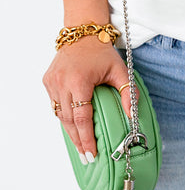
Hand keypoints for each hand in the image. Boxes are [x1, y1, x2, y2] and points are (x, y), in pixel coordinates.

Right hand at [43, 37, 130, 161]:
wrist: (83, 32)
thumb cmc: (102, 52)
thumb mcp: (120, 70)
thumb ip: (128, 92)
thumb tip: (133, 116)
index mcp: (79, 81)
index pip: (82, 118)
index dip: (86, 138)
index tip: (91, 153)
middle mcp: (62, 83)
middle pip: (68, 121)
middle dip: (78, 140)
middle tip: (86, 157)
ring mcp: (52, 82)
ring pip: (59, 115)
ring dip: (69, 131)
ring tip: (80, 145)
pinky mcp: (48, 81)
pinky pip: (55, 104)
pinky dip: (63, 116)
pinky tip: (72, 126)